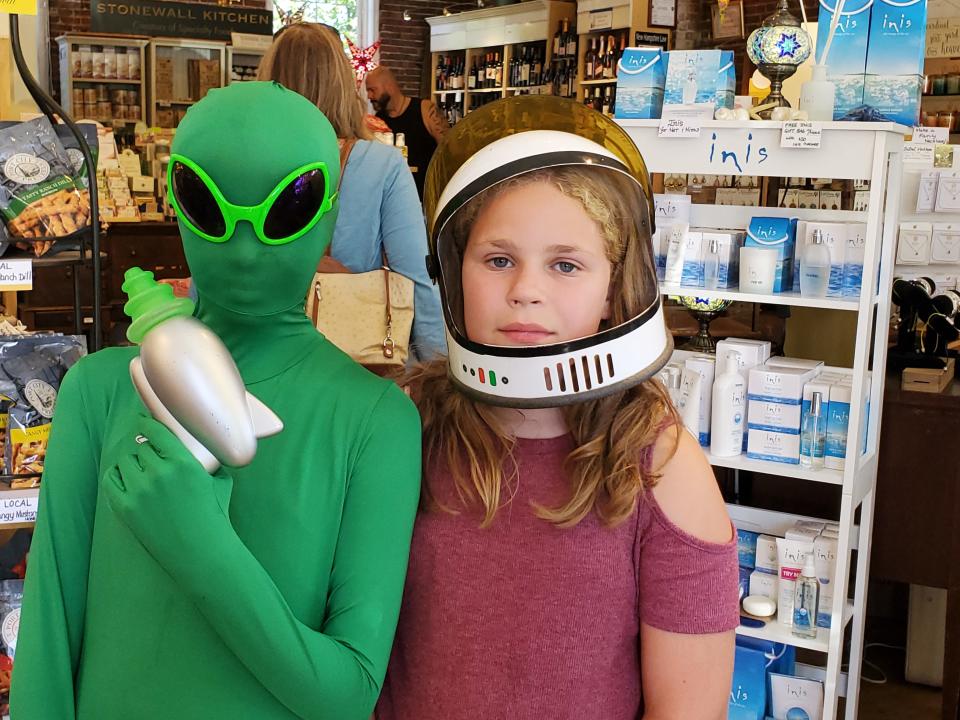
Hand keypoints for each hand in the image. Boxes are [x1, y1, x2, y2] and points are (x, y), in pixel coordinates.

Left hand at [105, 415, 233, 571]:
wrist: (200, 551)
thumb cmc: (213, 517)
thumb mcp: (219, 483)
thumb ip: (208, 464)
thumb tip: (205, 454)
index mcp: (184, 462)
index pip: (156, 431)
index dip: (146, 423)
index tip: (142, 420)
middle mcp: (160, 472)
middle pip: (140, 448)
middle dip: (146, 453)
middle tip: (151, 461)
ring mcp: (140, 490)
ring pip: (125, 462)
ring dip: (132, 465)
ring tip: (140, 473)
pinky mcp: (126, 507)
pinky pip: (111, 480)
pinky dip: (116, 477)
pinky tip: (125, 480)